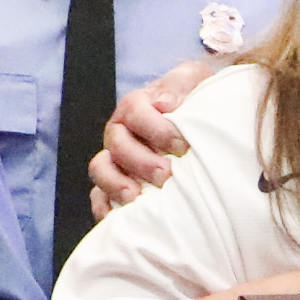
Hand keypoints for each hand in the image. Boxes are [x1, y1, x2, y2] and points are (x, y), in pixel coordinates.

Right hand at [87, 59, 208, 221]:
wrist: (199, 123)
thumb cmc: (195, 101)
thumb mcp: (193, 81)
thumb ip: (179, 85)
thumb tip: (164, 104)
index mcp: (136, 106)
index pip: (134, 110)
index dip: (155, 128)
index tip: (182, 144)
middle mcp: (120, 132)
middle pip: (117, 144)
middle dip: (141, 161)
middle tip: (166, 175)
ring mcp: (115, 160)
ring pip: (101, 170)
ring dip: (117, 184)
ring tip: (138, 198)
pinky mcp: (114, 186)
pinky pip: (99, 198)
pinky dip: (106, 209)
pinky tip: (122, 219)